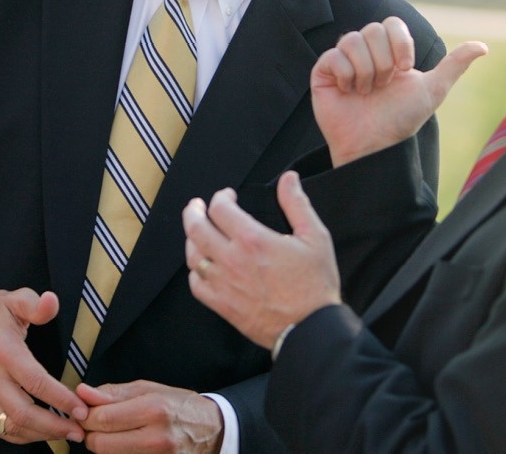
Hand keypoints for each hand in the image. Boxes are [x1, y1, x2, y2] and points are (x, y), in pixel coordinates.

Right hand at [0, 287, 87, 443]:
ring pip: (9, 425)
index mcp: (3, 351)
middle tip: (78, 430)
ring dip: (38, 435)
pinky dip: (18, 435)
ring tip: (63, 433)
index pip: (36, 383)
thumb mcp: (14, 299)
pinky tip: (37, 432)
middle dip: (54, 427)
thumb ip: (36, 304)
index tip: (81, 409)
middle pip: (23, 413)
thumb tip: (53, 302)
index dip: (61, 399)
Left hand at [77, 380, 222, 452]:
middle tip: (100, 425)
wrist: (212, 430)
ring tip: (118, 434)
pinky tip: (128, 445)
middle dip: (92, 434)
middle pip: (100, 445)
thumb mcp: (149, 389)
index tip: (86, 411)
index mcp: (153, 410)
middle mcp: (156, 439)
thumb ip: (113, 393)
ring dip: (104, 446)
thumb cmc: (179, 406)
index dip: (86, 416)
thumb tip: (83, 392)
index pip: (102, 419)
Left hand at [183, 172, 339, 348]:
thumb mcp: (315, 237)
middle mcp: (232, 259)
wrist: (310, 327)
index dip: (221, 197)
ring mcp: (224, 284)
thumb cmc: (315, 284)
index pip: (220, 209)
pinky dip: (195, 272)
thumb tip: (288, 179)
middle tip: (196, 205)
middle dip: (193, 211)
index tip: (227, 196)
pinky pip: (196, 285)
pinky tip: (202, 266)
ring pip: (193, 256)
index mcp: (252, 239)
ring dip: (191, 239)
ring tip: (197, 232)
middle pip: (196, 228)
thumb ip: (297, 204)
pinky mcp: (223, 305)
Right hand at [312, 17, 487, 165]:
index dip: (400, 44)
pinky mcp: (323, 72)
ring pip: (352, 40)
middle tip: (383, 85)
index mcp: (388, 50)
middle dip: (384, 62)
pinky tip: (350, 91)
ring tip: (367, 92)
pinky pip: (333, 56)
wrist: (375, 144)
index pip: (392, 23)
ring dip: (366, 71)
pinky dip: (347, 75)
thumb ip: (454, 65)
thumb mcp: (433, 89)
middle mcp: (364, 51)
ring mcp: (342, 60)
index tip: (404, 69)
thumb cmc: (401, 119)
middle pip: (373, 30)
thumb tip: (483, 47)